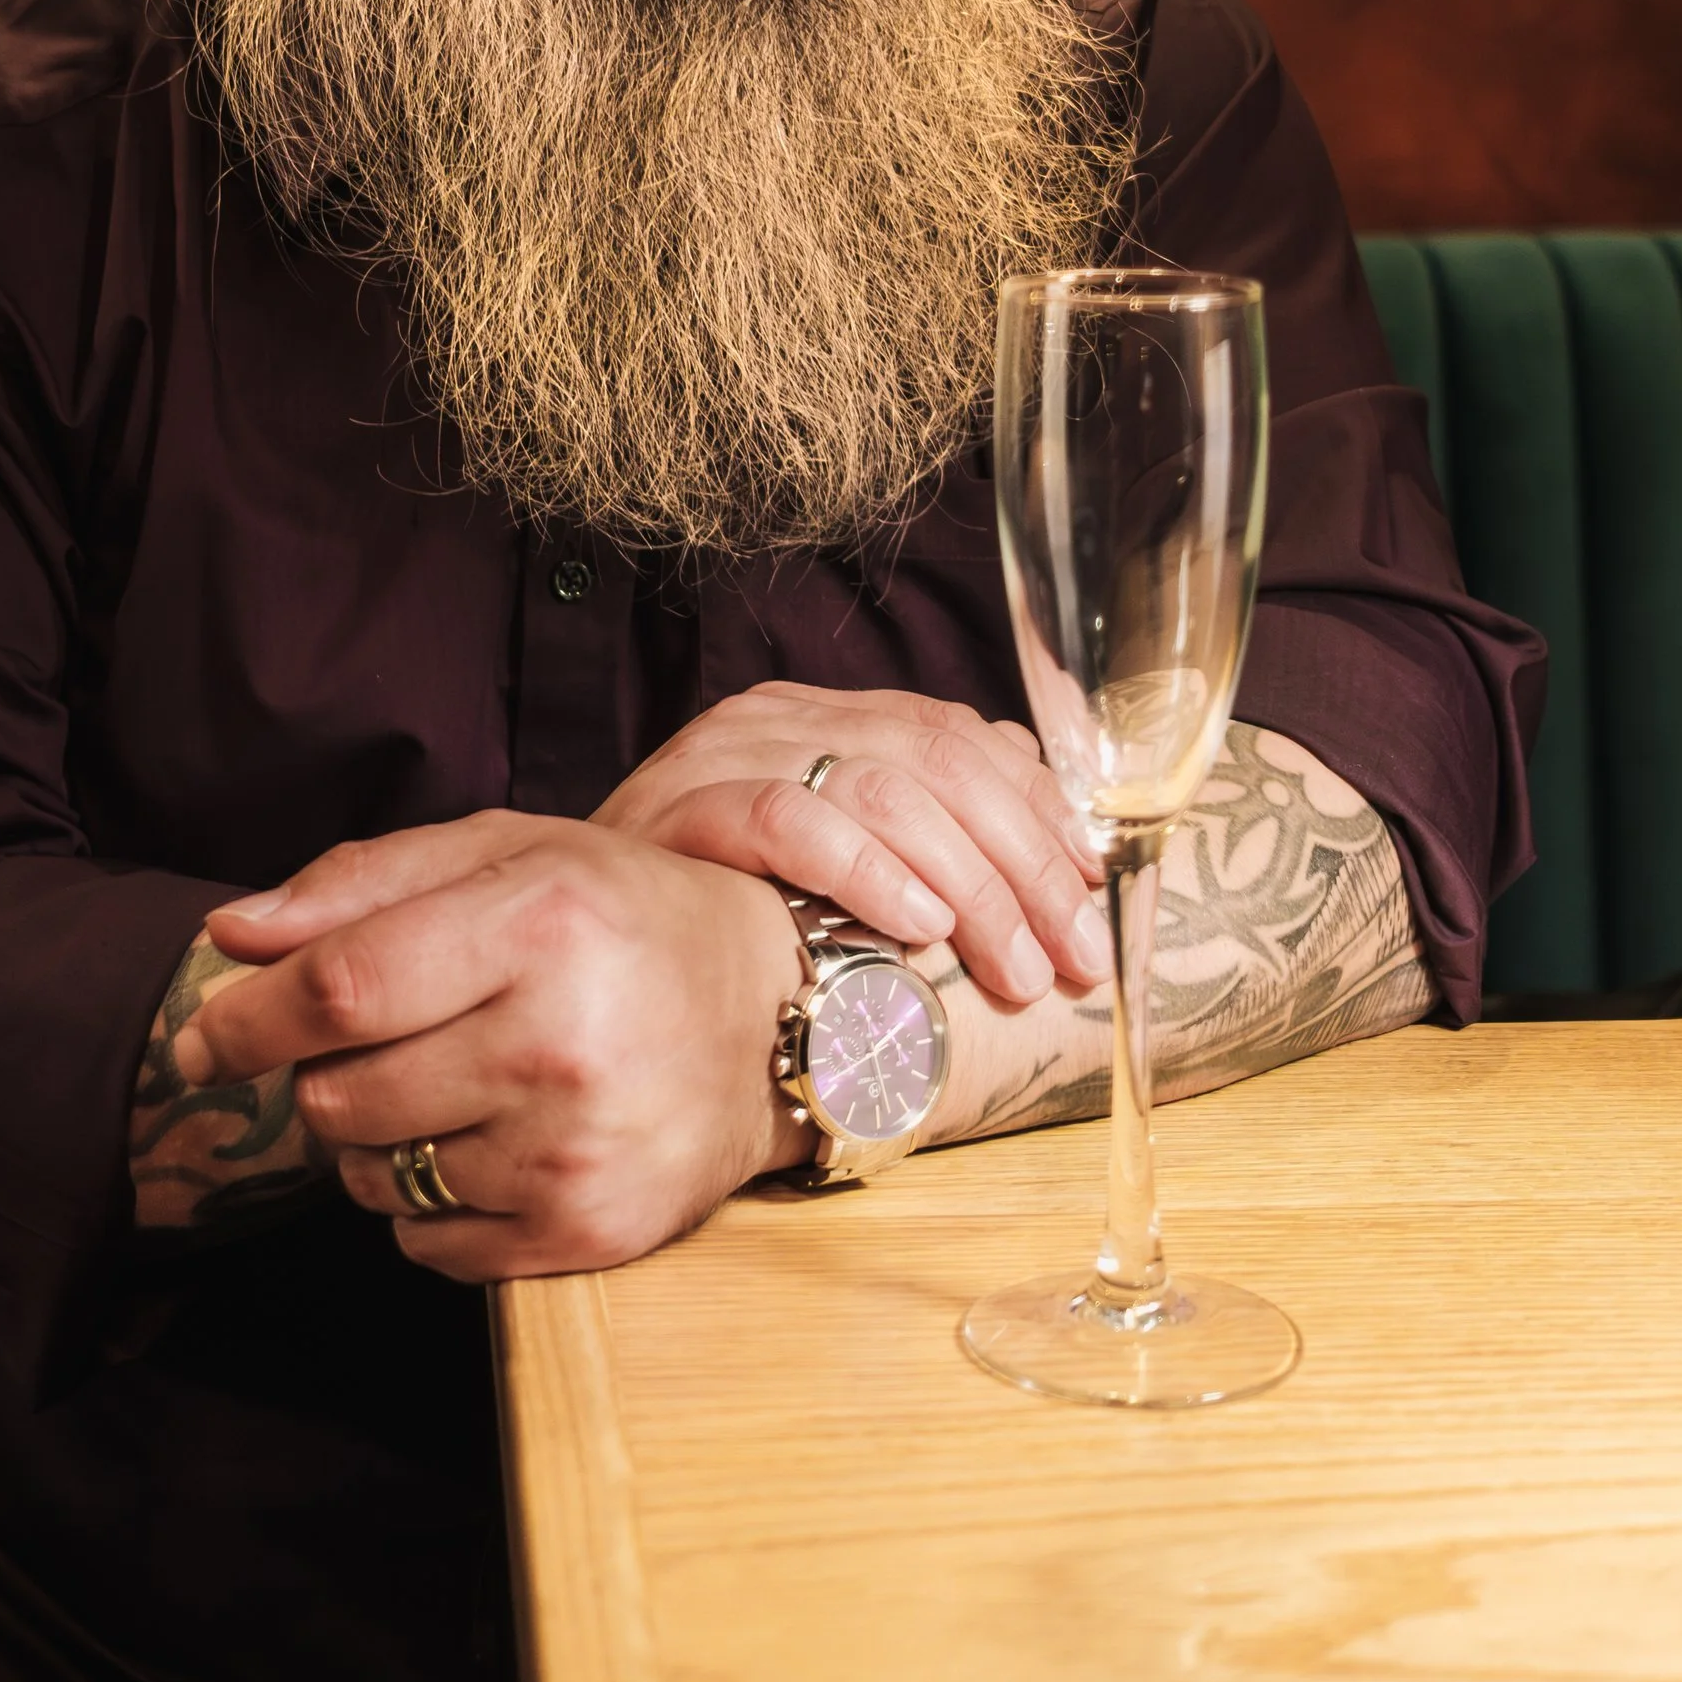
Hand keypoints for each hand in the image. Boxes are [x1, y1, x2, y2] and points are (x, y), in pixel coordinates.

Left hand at [175, 812, 812, 1279]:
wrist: (770, 1013)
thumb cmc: (617, 915)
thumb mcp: (502, 853)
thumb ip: (357, 884)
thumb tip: (228, 936)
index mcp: (537, 924)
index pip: (342, 989)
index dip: (247, 1020)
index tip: (199, 1042)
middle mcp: (559, 1043)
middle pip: (339, 1093)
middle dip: (322, 1072)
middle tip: (386, 1038)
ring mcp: (575, 1151)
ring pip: (372, 1173)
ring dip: (372, 1136)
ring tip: (450, 1083)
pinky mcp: (587, 1233)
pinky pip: (425, 1242)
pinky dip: (423, 1201)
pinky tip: (487, 1143)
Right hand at [593, 683, 1109, 1003]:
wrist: (589, 937)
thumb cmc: (729, 912)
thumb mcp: (845, 867)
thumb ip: (932, 831)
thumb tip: (1055, 835)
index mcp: (830, 717)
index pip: (964, 737)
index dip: (1042, 814)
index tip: (1092, 899)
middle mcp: (784, 716)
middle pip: (939, 762)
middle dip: (1021, 868)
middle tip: (1064, 963)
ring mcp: (729, 752)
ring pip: (883, 788)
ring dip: (966, 885)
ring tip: (1007, 965)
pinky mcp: (683, 807)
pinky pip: (789, 818)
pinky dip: (867, 869)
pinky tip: (915, 928)